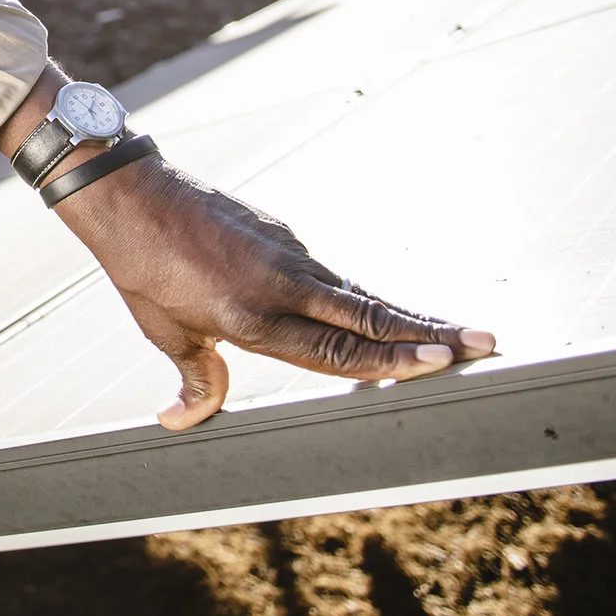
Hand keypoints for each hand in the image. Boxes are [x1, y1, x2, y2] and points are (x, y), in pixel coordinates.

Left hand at [51, 153, 496, 428]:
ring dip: (410, 315)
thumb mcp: (164, 330)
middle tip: (486, 344)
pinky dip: (366, 298)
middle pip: (368, 317)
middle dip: (429, 334)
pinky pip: (333, 277)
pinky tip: (396, 316)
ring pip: (359, 294)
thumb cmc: (142, 267)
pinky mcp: (285, 235)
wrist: (129, 194)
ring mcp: (288, 255)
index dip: (390, 360)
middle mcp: (281, 285)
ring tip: (462, 333)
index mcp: (252, 316)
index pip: (335, 349)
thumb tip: (182, 422)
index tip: (440, 361)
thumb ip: (195, 377)